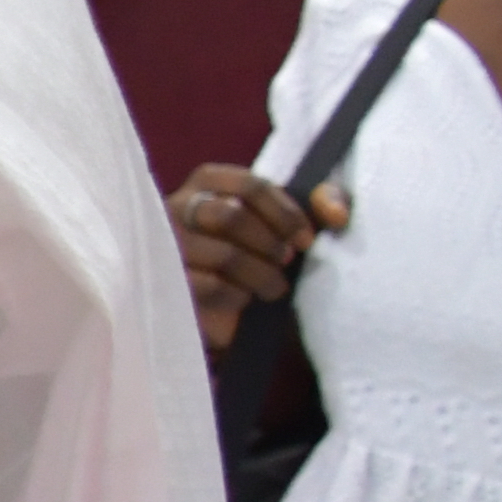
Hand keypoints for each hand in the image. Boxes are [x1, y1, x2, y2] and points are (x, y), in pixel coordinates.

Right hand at [172, 162, 337, 352]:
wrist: (229, 316)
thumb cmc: (259, 259)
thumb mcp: (291, 226)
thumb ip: (320, 205)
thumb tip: (337, 212)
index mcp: (207, 185)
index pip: (249, 185)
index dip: (285, 212)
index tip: (306, 239)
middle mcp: (177, 209)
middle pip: (230, 216)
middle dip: (269, 243)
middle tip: (286, 261)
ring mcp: (165, 247)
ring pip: (225, 255)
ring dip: (261, 274)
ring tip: (273, 288)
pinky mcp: (166, 284)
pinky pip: (211, 286)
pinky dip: (238, 295)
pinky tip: (244, 300)